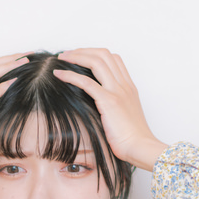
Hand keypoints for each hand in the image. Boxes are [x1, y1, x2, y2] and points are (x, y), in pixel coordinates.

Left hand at [55, 48, 166, 171]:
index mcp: (129, 87)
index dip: (95, 53)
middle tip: (67, 54)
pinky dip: (70, 75)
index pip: (114, 58)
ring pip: (96, 62)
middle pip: (104, 54)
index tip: (81, 57)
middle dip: (83, 50)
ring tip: (62, 58)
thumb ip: (115, 106)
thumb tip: (98, 107)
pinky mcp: (108, 101)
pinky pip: (86, 82)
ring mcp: (117, 91)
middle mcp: (124, 85)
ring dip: (76, 56)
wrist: (140, 147)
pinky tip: (59, 74)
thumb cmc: (133, 139)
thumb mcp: (125, 117)